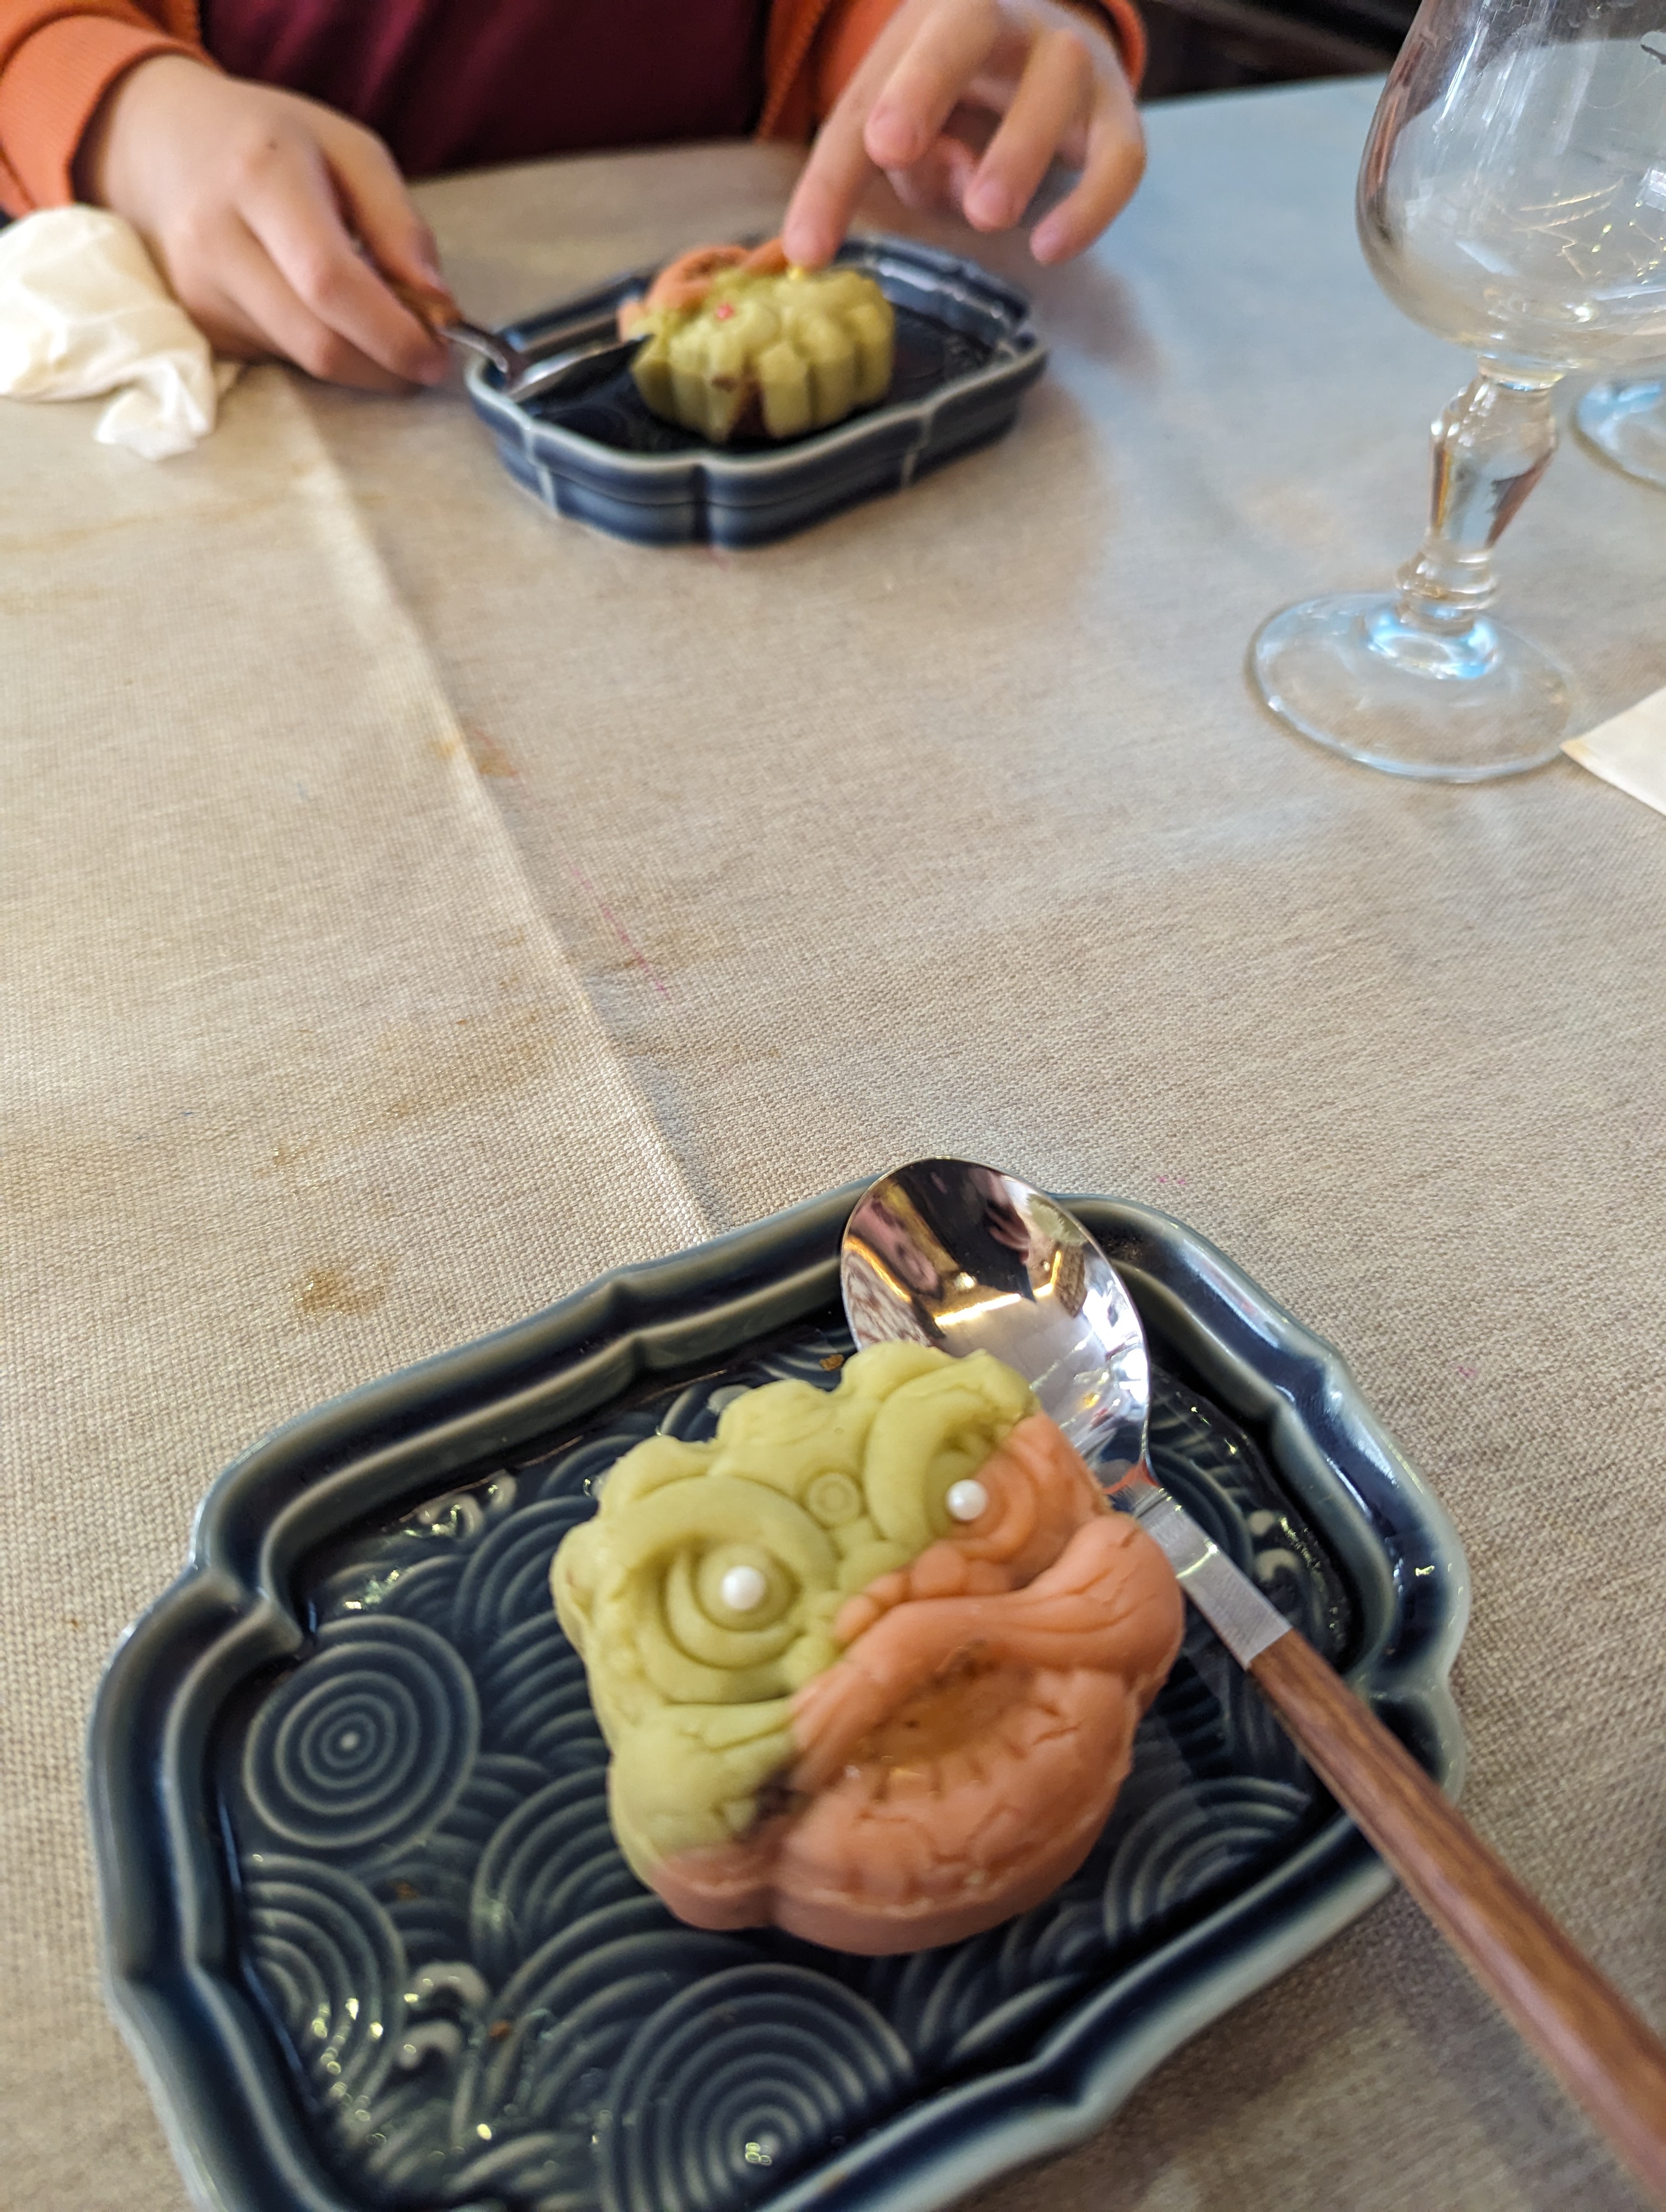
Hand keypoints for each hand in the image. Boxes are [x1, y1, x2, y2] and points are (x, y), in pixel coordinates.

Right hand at [75, 55, 453, 390]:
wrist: (160, 145)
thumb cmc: (269, 141)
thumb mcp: (347, 149)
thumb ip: (399, 222)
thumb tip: (437, 302)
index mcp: (261, 176)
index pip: (329, 282)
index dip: (392, 333)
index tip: (436, 353)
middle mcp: (217, 238)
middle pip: (317, 341)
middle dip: (385, 366)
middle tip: (422, 357)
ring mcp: (199, 289)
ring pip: (301, 360)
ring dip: (357, 361)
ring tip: (376, 324)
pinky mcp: (197, 324)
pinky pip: (278, 359)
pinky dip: (318, 350)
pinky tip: (321, 314)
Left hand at [782, 0, 1141, 269]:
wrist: (1048, 59)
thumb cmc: (955, 98)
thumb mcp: (905, 125)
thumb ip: (890, 166)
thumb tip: (908, 203)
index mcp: (935, 17)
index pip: (874, 87)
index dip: (839, 163)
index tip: (813, 233)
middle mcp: (1007, 19)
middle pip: (965, 29)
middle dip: (923, 84)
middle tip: (892, 148)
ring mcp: (1071, 60)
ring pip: (1053, 89)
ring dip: (1017, 152)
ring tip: (988, 215)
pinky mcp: (1117, 114)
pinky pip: (1118, 157)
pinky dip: (1090, 205)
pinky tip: (1050, 247)